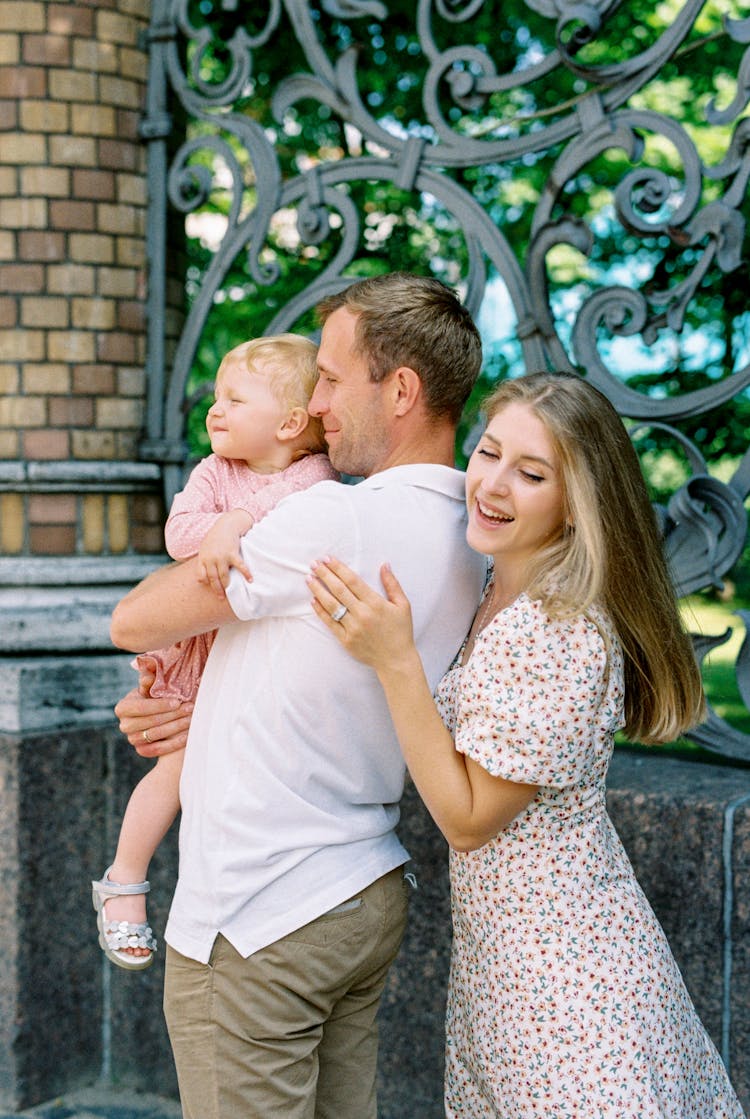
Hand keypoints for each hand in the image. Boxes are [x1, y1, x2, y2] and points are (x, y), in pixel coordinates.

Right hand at [114, 686, 192, 756]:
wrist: (154, 715)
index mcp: (123, 708)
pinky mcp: (142, 751)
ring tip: (191, 719)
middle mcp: (124, 725)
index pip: (141, 708)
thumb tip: (149, 674)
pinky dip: (174, 744)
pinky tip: (187, 736)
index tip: (177, 701)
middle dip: (172, 715)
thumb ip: (149, 680)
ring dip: (175, 727)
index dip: (160, 705)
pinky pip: (158, 750)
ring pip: (155, 735)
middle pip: (150, 722)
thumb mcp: (150, 687)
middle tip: (190, 709)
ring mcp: (132, 740)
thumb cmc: (153, 697)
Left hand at [196, 510, 253, 595]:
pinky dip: (246, 574)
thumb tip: (203, 574)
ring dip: (228, 585)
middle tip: (221, 597)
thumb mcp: (205, 548)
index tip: (211, 587)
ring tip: (231, 592)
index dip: (206, 583)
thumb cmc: (216, 537)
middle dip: (217, 589)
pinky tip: (250, 580)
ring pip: (224, 576)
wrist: (226, 525)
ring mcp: (222, 557)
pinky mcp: (233, 554)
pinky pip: (240, 567)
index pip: (201, 576)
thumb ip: (204, 560)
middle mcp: (211, 559)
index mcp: (203, 558)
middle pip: (213, 579)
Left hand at [307, 557, 415, 672]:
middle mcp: (362, 614)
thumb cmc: (401, 631)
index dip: (338, 568)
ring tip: (309, 579)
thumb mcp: (403, 605)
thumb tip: (384, 564)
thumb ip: (392, 584)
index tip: (328, 559)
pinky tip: (314, 600)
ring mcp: (353, 628)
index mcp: (376, 603)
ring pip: (331, 605)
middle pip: (339, 590)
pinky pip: (330, 623)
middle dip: (324, 575)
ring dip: (318, 590)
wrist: (396, 660)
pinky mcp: (346, 640)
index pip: (353, 581)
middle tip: (314, 564)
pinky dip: (320, 611)